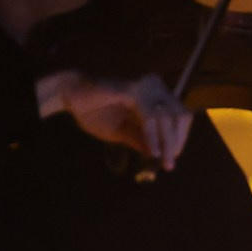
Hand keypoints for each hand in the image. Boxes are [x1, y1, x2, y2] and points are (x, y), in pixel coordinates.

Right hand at [36, 69, 190, 170]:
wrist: (71, 97)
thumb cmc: (96, 112)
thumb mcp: (123, 131)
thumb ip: (142, 140)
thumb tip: (162, 154)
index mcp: (156, 94)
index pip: (180, 115)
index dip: (181, 137)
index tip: (173, 157)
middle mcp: (155, 87)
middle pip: (179, 115)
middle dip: (175, 142)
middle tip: (168, 164)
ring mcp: (145, 86)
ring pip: (167, 117)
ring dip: (165, 142)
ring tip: (159, 159)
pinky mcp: (133, 89)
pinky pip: (150, 116)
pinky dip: (152, 136)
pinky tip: (151, 151)